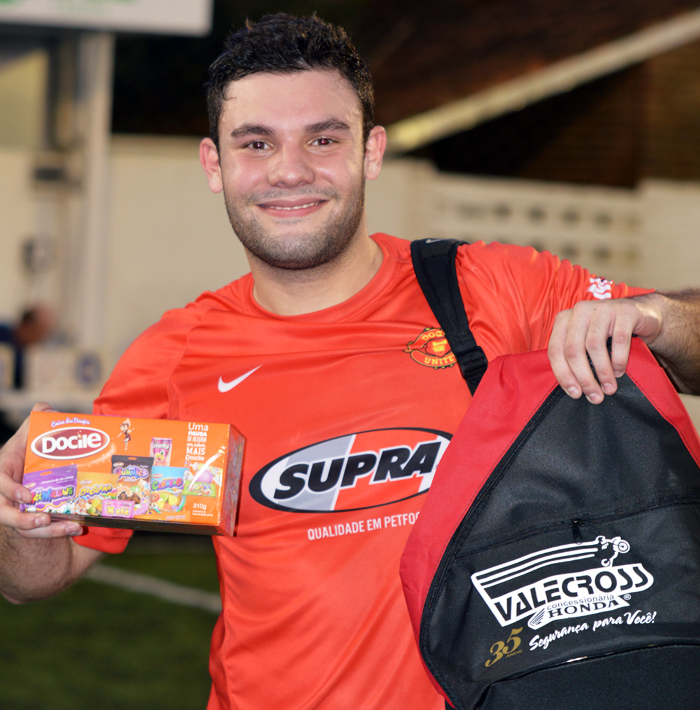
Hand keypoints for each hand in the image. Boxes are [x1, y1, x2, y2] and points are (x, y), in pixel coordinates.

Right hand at [0, 403, 82, 537]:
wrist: (34, 467)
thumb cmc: (27, 451)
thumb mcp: (29, 435)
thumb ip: (36, 420)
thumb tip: (46, 408)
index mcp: (2, 474)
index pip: (0, 485)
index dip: (11, 491)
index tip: (27, 497)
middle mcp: (6, 496)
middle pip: (5, 515)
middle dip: (23, 521)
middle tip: (44, 520)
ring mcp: (18, 511)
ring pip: (25, 528)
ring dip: (48, 531)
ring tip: (70, 527)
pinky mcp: (33, 520)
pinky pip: (41, 532)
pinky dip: (58, 531)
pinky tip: (76, 527)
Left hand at [548, 295, 661, 402]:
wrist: (641, 314)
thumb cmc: (608, 334)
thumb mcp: (585, 341)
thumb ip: (574, 358)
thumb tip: (572, 389)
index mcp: (564, 319)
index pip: (555, 350)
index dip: (563, 374)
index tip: (575, 393)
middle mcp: (579, 311)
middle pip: (573, 350)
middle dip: (584, 378)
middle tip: (595, 396)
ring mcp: (602, 308)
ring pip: (594, 346)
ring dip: (602, 373)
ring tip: (609, 388)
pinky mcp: (624, 311)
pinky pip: (619, 340)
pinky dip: (618, 360)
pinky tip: (619, 372)